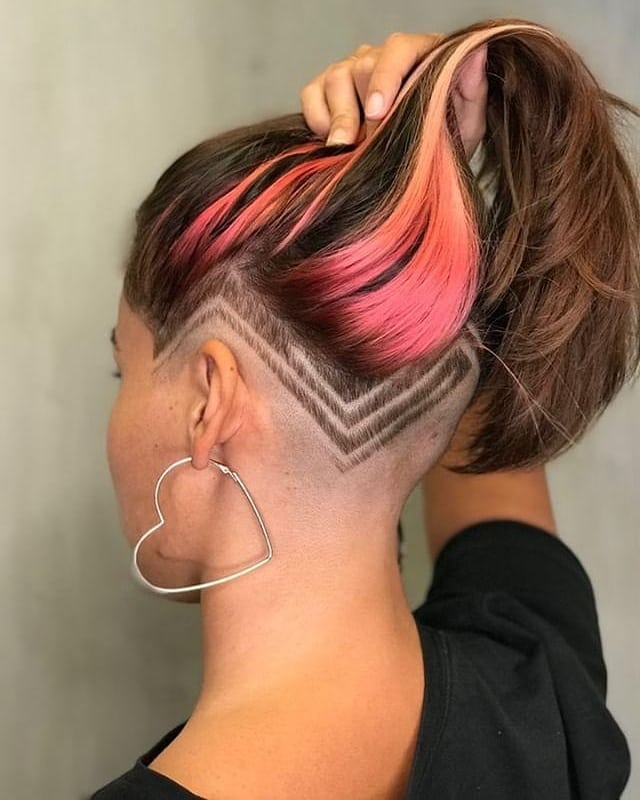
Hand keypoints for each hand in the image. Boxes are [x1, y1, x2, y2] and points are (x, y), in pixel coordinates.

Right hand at [300, 32, 487, 158]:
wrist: (420, 167)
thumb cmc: (446, 140)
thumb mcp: (468, 122)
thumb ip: (472, 89)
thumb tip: (475, 54)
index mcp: (420, 54)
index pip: (398, 50)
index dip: (385, 79)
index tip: (377, 113)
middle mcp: (382, 56)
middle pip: (363, 67)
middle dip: (362, 112)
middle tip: (367, 148)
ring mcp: (352, 70)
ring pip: (335, 79)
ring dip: (339, 119)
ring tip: (347, 149)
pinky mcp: (326, 90)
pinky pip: (312, 95)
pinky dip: (318, 120)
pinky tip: (335, 142)